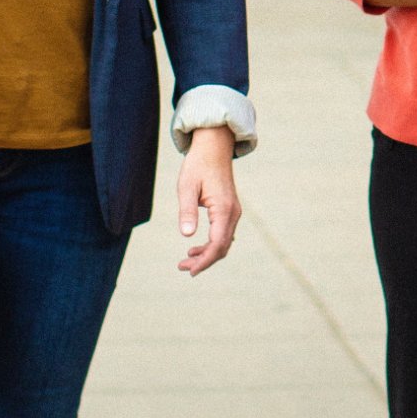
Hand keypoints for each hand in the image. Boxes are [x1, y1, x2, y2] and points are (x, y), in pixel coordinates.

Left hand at [173, 129, 239, 273]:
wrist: (213, 148)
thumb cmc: (198, 166)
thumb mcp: (186, 187)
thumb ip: (187, 211)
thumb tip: (187, 235)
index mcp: (223, 209)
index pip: (217, 244)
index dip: (204, 260)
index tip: (190, 270)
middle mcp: (233, 213)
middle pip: (222, 247)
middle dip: (204, 261)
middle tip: (183, 267)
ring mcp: (233, 212)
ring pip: (224, 242)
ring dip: (207, 254)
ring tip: (187, 259)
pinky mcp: (230, 210)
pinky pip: (224, 234)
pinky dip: (212, 244)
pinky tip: (197, 247)